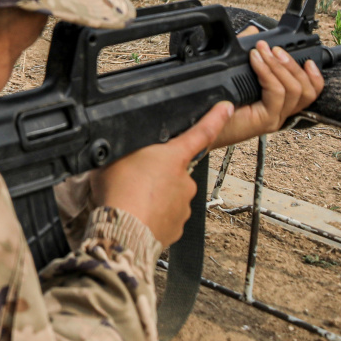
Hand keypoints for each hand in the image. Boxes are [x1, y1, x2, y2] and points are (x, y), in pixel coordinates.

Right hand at [92, 102, 233, 245]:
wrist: (122, 232)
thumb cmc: (119, 192)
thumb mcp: (114, 158)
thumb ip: (126, 150)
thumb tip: (122, 150)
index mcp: (173, 157)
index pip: (200, 132)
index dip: (215, 118)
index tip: (226, 108)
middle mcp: (185, 180)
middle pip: (173, 170)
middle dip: (157, 174)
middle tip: (133, 180)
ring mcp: (183, 206)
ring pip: (169, 195)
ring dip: (153, 196)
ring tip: (131, 200)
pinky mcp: (177, 227)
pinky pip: (166, 216)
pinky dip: (153, 215)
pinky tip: (136, 215)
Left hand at [210, 40, 324, 148]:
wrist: (199, 125)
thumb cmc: (215, 104)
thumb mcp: (234, 73)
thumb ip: (248, 53)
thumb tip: (254, 32)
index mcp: (278, 104)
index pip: (309, 92)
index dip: (313, 76)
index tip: (307, 58)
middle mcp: (280, 113)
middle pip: (305, 90)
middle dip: (293, 64)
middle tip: (274, 48)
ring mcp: (275, 118)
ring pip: (294, 90)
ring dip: (280, 65)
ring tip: (264, 51)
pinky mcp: (265, 120)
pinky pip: (276, 93)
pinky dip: (268, 73)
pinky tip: (256, 61)